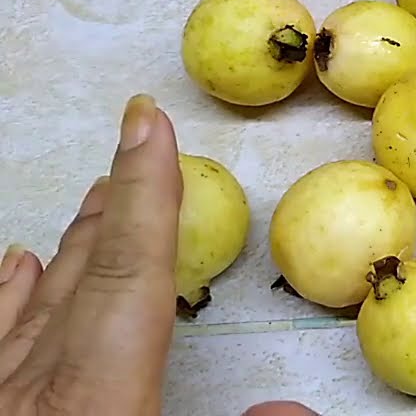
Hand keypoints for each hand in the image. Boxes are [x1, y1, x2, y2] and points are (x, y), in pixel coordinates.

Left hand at [0, 95, 315, 415]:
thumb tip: (293, 409)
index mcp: (98, 400)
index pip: (132, 271)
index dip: (149, 191)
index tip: (150, 120)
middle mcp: (37, 389)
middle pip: (89, 273)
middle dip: (122, 203)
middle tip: (143, 140)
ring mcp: (0, 398)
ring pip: (38, 298)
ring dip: (77, 240)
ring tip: (99, 191)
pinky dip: (9, 292)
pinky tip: (18, 265)